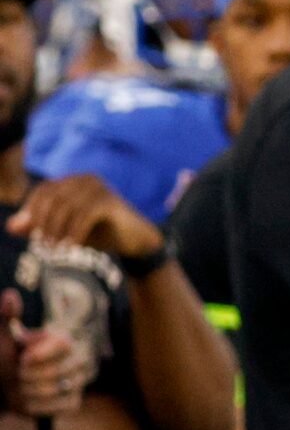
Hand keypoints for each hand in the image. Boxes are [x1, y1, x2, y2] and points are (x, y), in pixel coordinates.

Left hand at [0, 289, 93, 416]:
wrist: (5, 385)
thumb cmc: (6, 357)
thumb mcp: (3, 337)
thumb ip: (7, 317)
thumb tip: (11, 295)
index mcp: (62, 340)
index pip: (63, 345)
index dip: (41, 355)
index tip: (23, 359)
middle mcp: (77, 360)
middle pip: (56, 370)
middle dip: (28, 375)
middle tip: (19, 373)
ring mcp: (77, 383)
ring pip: (53, 390)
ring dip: (28, 391)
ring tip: (21, 386)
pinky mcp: (73, 403)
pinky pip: (56, 407)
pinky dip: (35, 405)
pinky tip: (27, 399)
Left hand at [8, 173, 163, 261]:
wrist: (136, 242)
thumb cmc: (102, 235)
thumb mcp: (66, 232)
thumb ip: (39, 227)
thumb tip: (10, 227)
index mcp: (73, 182)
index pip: (43, 191)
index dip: (32, 211)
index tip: (31, 235)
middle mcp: (84, 179)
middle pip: (53, 197)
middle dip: (44, 223)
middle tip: (44, 246)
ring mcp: (99, 187)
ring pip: (67, 205)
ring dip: (58, 229)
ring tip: (56, 250)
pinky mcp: (110, 200)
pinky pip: (85, 214)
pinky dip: (76, 232)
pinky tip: (72, 247)